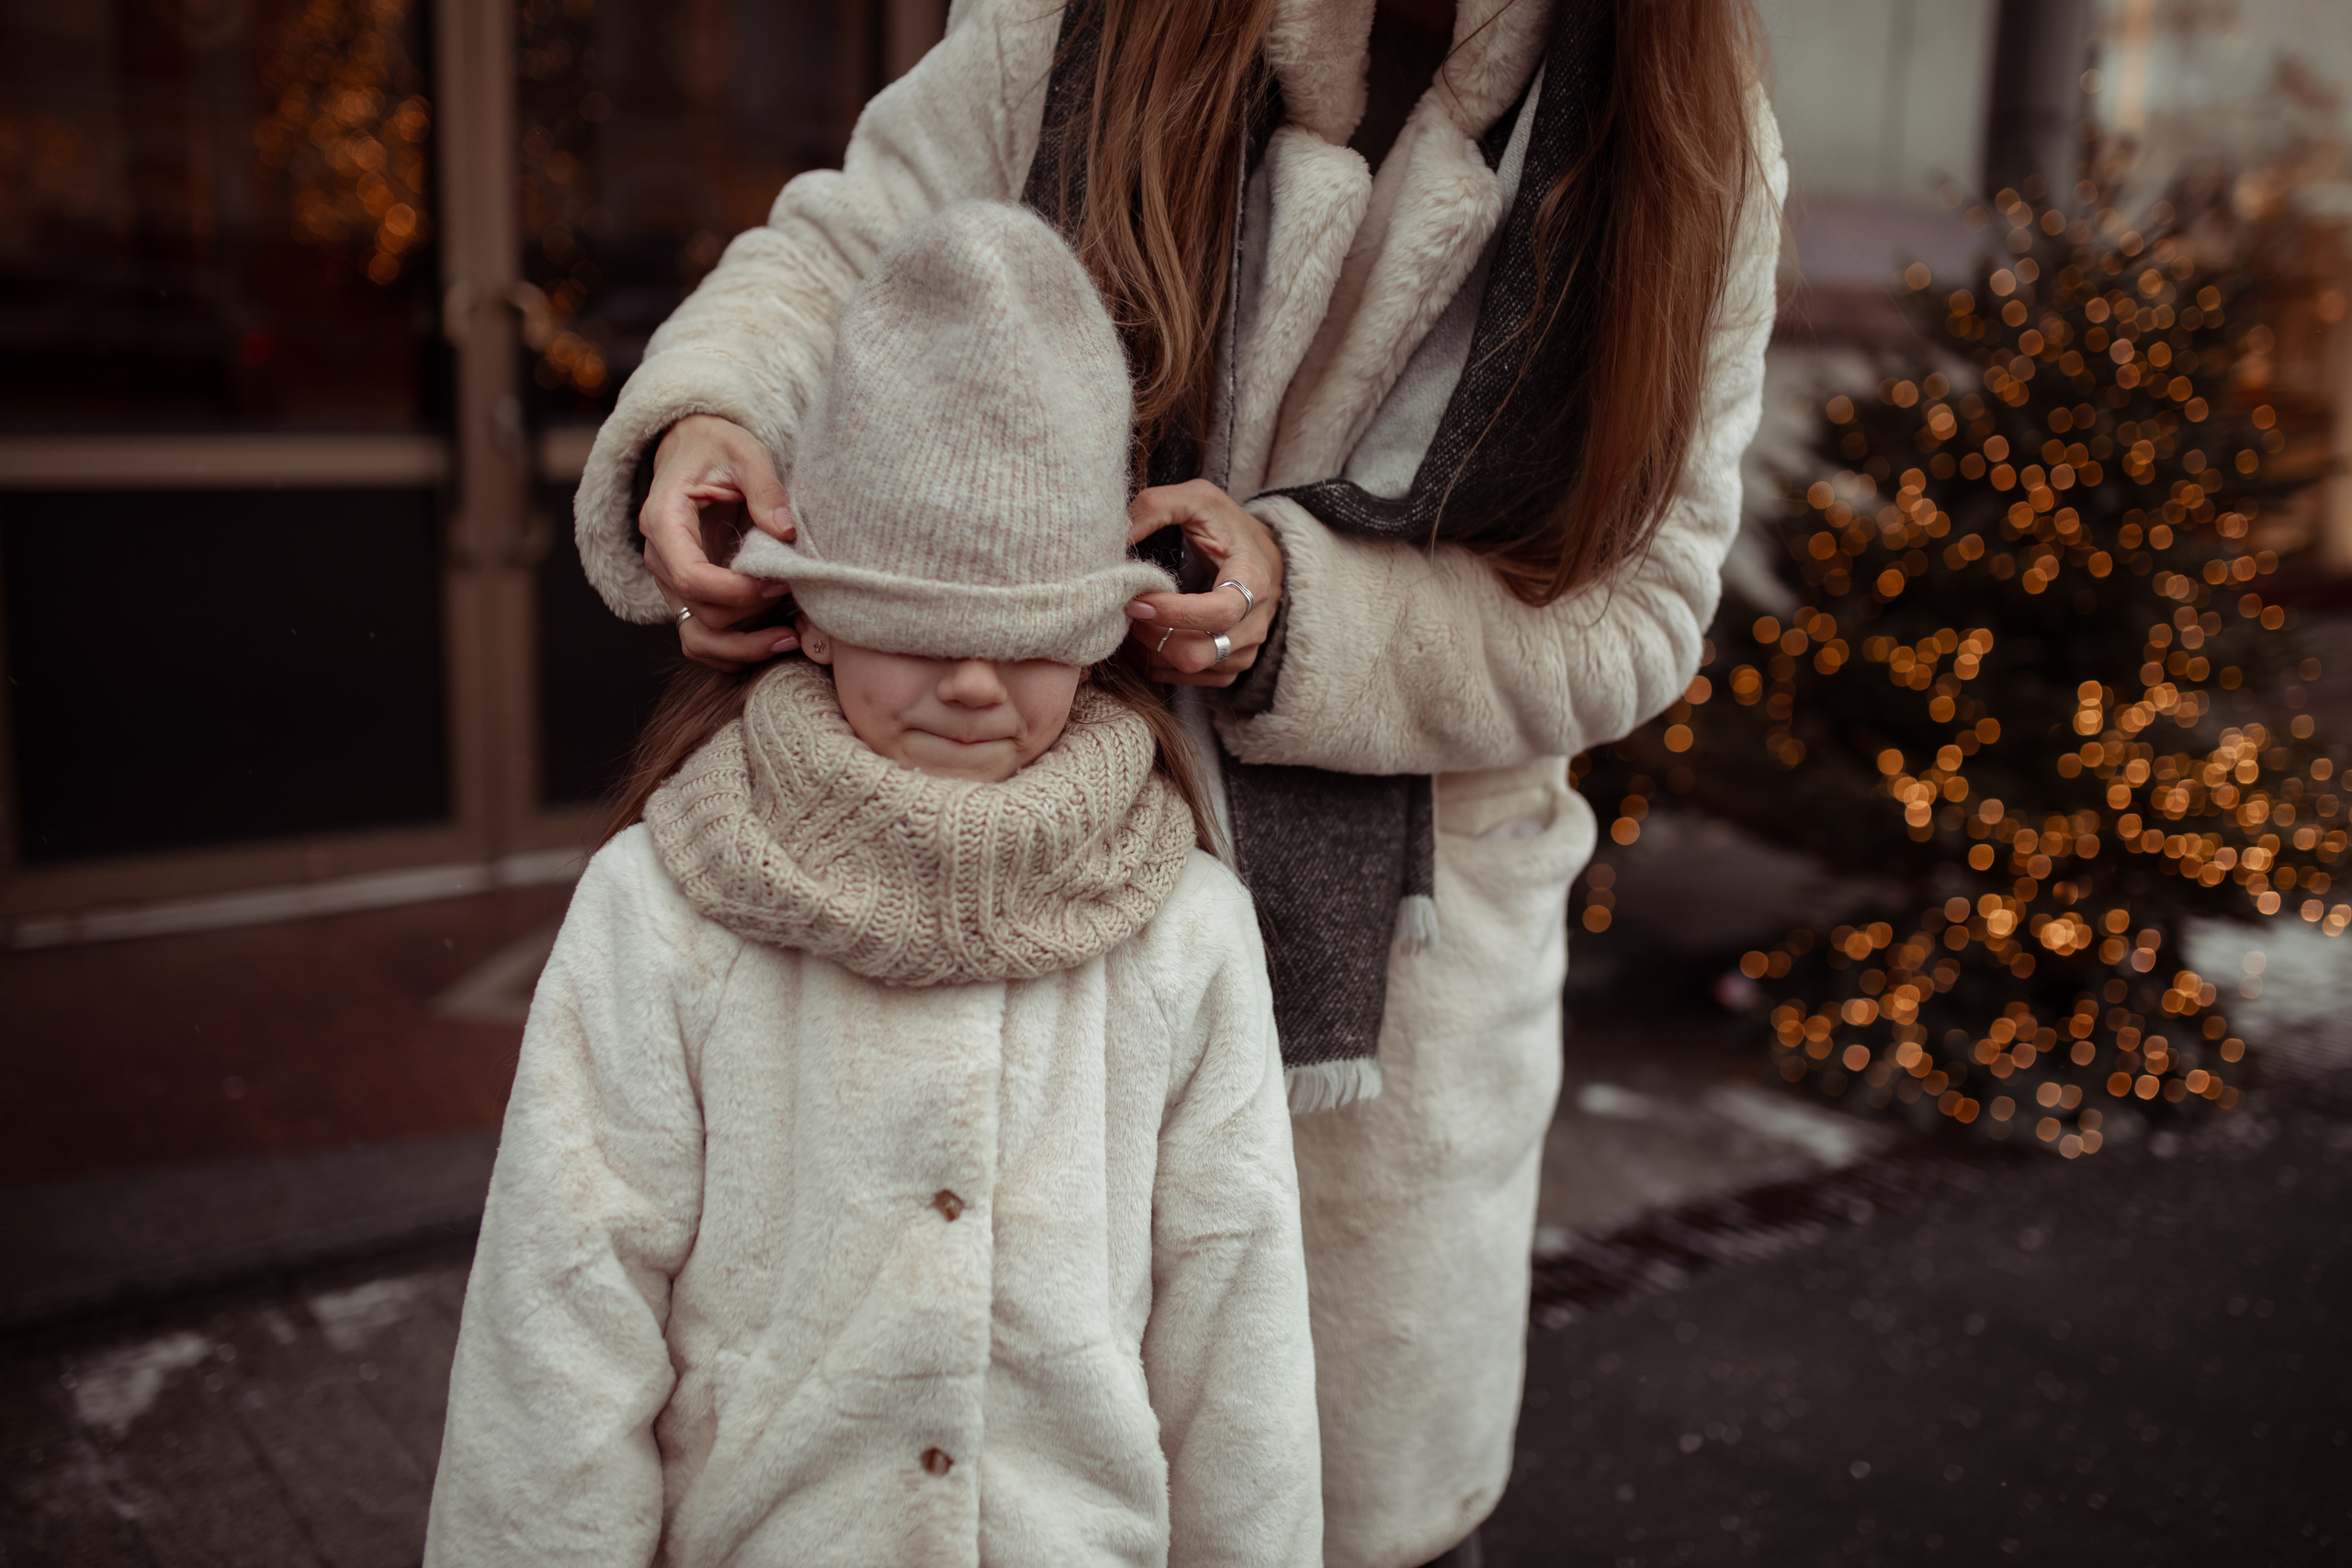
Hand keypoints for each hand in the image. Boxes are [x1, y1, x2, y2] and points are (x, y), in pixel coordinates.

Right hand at [642, 414, 800, 669]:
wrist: (693, 449)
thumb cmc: (717, 448)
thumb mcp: (744, 452)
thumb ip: (764, 488)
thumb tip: (784, 533)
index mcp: (663, 521)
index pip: (690, 576)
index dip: (737, 590)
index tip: (779, 582)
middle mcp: (659, 558)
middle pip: (699, 612)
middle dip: (750, 614)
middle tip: (793, 593)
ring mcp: (670, 581)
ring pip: (697, 638)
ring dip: (743, 647)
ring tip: (790, 637)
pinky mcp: (688, 594)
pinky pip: (704, 638)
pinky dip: (737, 649)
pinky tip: (776, 638)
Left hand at [1122, 479, 1283, 688]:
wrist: (1260, 554)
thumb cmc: (1226, 524)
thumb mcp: (1198, 498)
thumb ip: (1157, 506)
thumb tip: (1119, 535)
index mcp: (1254, 579)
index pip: (1218, 613)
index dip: (1173, 614)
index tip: (1137, 601)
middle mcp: (1256, 622)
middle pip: (1201, 653)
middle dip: (1155, 637)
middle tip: (1131, 611)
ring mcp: (1246, 649)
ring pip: (1193, 669)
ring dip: (1154, 650)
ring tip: (1135, 621)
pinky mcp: (1232, 665)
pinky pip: (1192, 681)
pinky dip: (1162, 664)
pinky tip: (1147, 639)